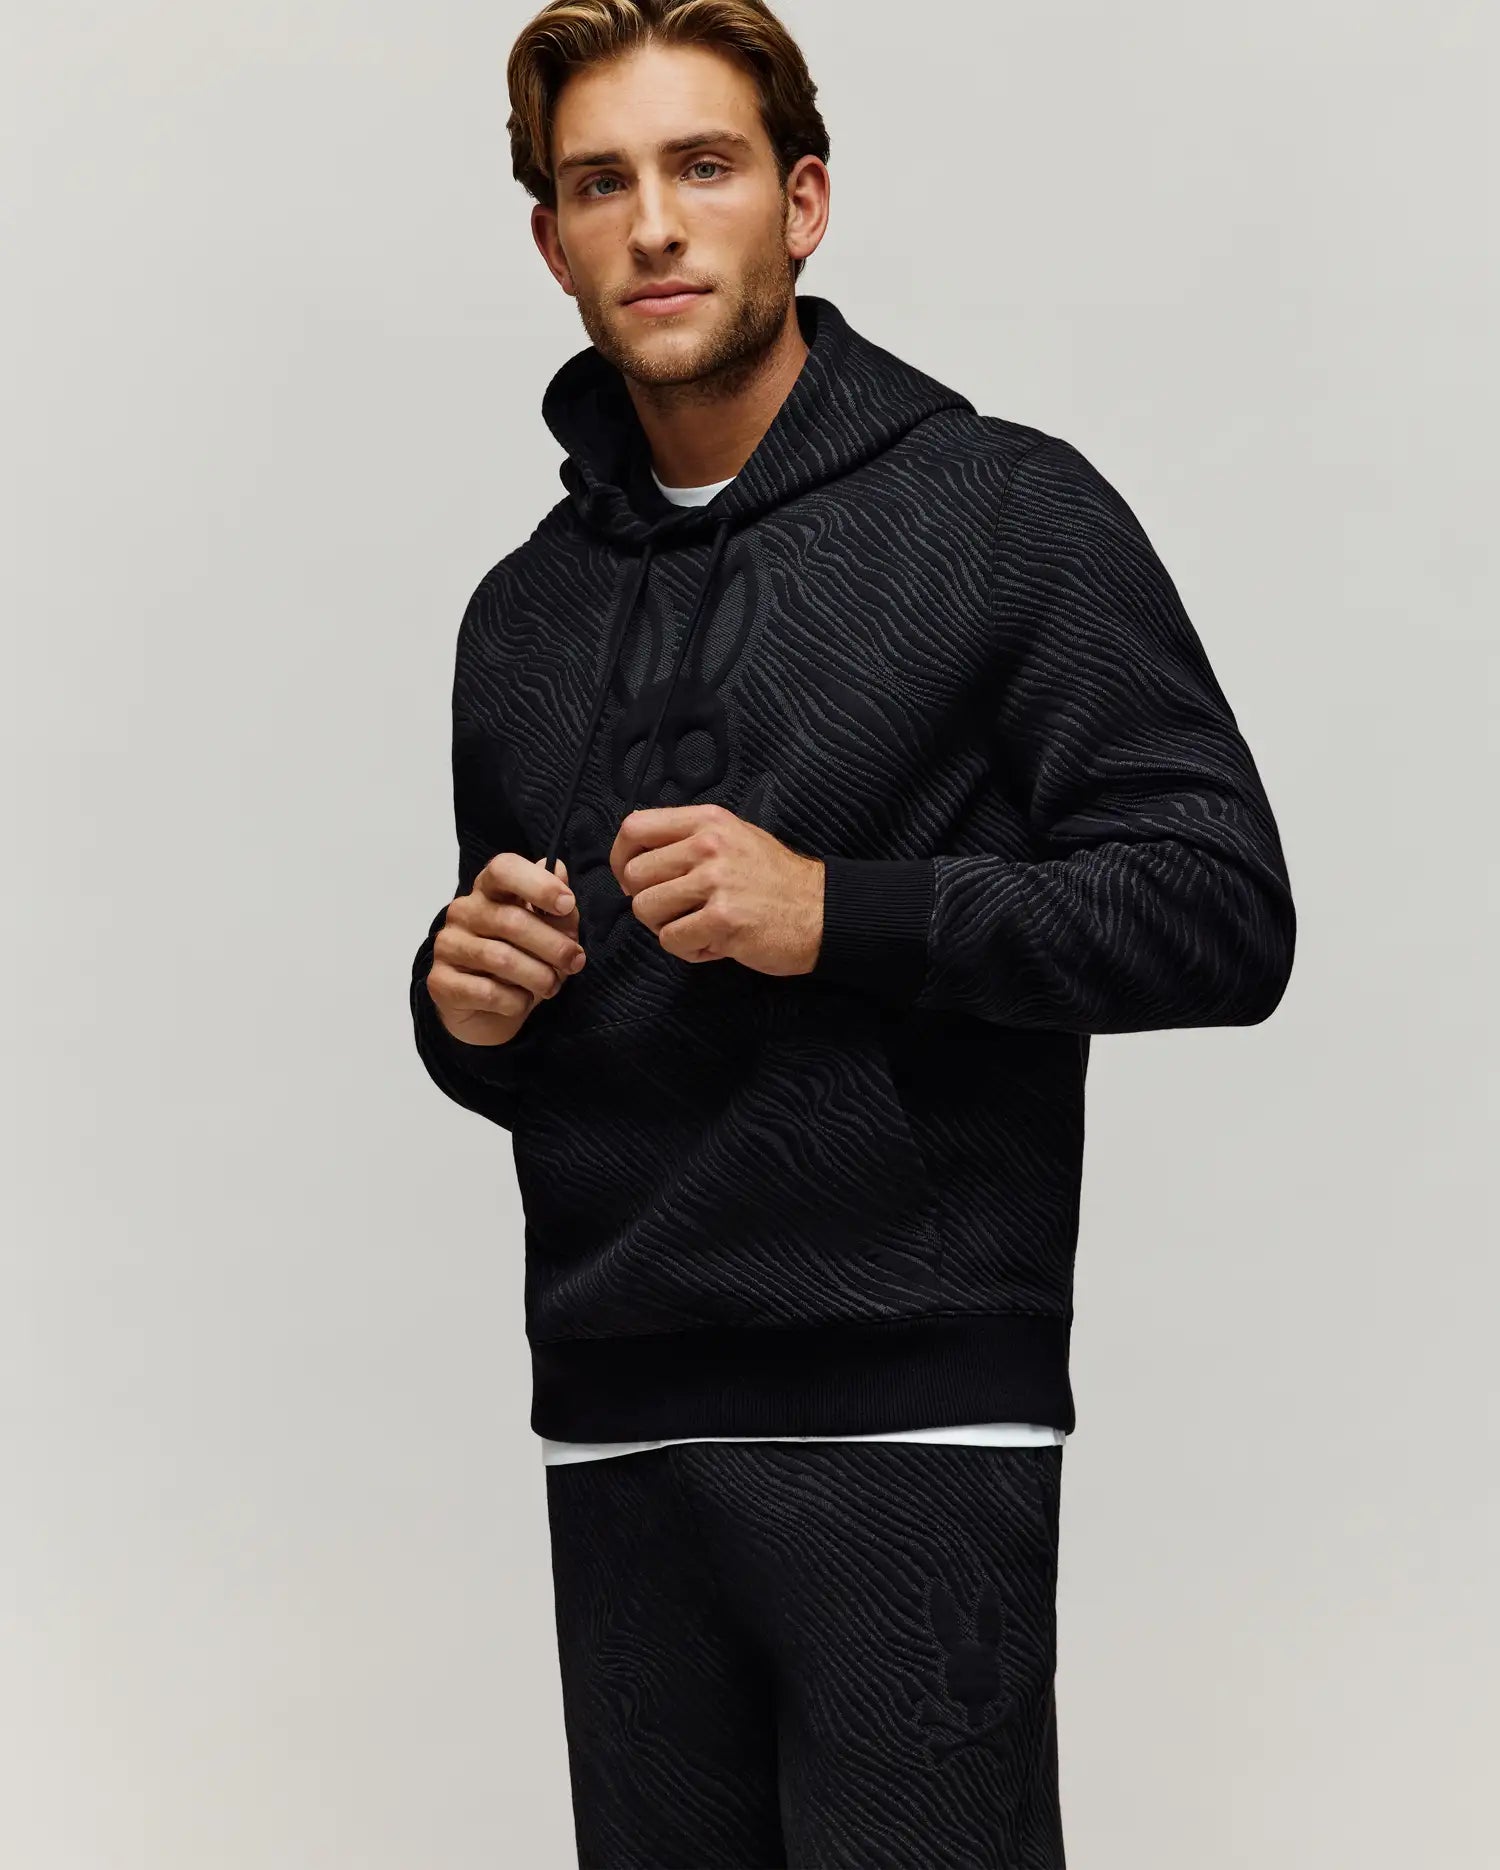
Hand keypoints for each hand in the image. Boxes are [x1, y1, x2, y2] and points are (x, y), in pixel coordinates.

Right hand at [425, 854, 584, 1046]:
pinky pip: (487, 992)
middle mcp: (463, 911)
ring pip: (501, 959)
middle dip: (554, 946)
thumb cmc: (523, 963)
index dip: (538, 884)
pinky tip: (520, 1002)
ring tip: (550, 986)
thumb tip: (561, 871)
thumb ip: (559, 910)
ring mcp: (448, 945)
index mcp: (489, 890)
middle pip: (512, 920)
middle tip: (574, 963)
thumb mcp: (551, 934)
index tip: (567, 904)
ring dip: (538, 977)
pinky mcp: (441, 981)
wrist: (490, 1012)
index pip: (504, 869)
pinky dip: (515, 1001)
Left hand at [609, 805, 824, 976]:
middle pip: (635, 876)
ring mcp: (716, 882)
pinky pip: (672, 941)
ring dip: (666, 928)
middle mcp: (709, 845)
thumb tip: (635, 863)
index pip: (635, 827)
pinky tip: (716, 943)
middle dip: (647, 902)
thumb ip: (688, 841)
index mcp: (708, 821)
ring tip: (699, 927)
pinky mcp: (723, 920)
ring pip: (647, 910)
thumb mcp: (734, 838)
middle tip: (677, 911)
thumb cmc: (775, 881)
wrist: (824, 911)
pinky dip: (689, 950)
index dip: (621, 858)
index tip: (631, 880)